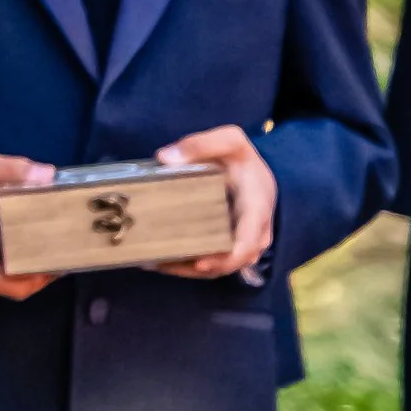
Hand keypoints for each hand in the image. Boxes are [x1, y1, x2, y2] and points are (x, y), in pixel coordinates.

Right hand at [0, 152, 58, 299]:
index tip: (53, 268)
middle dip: (32, 282)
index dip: (28, 280)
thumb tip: (47, 174)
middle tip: (56, 263)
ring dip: (20, 282)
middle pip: (3, 288)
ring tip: (44, 262)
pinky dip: (6, 280)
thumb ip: (8, 169)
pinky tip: (21, 263)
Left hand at [152, 127, 277, 278]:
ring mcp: (241, 246)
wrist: (255, 174)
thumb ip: (201, 144)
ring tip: (154, 262)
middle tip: (163, 262)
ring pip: (216, 268)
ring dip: (186, 269)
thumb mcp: (230, 141)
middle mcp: (253, 235)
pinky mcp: (227, 249)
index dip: (225, 257)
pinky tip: (158, 261)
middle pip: (229, 263)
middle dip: (196, 267)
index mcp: (257, 210)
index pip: (247, 242)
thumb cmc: (242, 160)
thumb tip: (165, 158)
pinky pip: (210, 264)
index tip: (200, 261)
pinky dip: (186, 266)